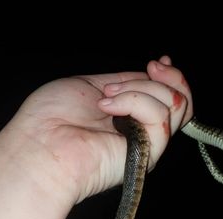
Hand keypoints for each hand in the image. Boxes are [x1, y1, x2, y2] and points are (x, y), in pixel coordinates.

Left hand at [7, 56, 192, 203]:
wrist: (41, 144)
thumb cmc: (54, 116)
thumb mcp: (91, 85)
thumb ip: (126, 82)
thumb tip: (152, 73)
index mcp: (130, 116)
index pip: (167, 98)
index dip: (172, 77)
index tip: (160, 61)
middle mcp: (142, 130)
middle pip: (181, 102)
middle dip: (171, 76)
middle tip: (151, 66)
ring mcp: (146, 142)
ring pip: (175, 105)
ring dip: (140, 88)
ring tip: (107, 97)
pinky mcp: (147, 152)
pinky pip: (160, 116)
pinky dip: (134, 101)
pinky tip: (108, 106)